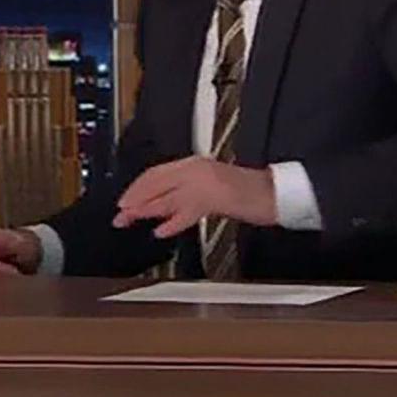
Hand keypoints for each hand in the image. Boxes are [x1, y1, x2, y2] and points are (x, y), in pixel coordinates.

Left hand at [113, 157, 276, 238]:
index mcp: (193, 164)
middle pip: (155, 184)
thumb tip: (159, 207)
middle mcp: (196, 169)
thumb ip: (185, 194)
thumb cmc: (246, 192)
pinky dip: (172, 222)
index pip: (156, 173)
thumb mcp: (209, 188)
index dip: (137, 188)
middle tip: (120, 214)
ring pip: (166, 196)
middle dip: (135, 200)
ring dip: (146, 210)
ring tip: (131, 220)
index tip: (124, 201)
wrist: (276, 192)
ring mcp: (205, 182)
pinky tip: (161, 231)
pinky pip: (187, 211)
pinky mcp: (216, 197)